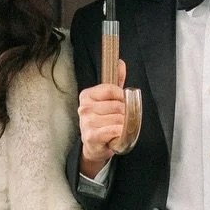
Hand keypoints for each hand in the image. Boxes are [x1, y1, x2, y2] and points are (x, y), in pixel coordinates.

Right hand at [78, 60, 126, 177]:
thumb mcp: (108, 100)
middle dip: (125, 114)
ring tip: (117, 129)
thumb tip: (120, 63)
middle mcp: (84, 107)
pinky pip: (115, 130)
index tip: (122, 103)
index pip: (111, 89)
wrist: (95, 146)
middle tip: (120, 120)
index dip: (122, 97)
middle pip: (117, 105)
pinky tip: (116, 136)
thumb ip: (116, 82)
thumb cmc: (102, 122)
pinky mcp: (91, 135)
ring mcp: (86, 122)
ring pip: (118, 119)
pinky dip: (120, 134)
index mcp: (87, 95)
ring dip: (123, 126)